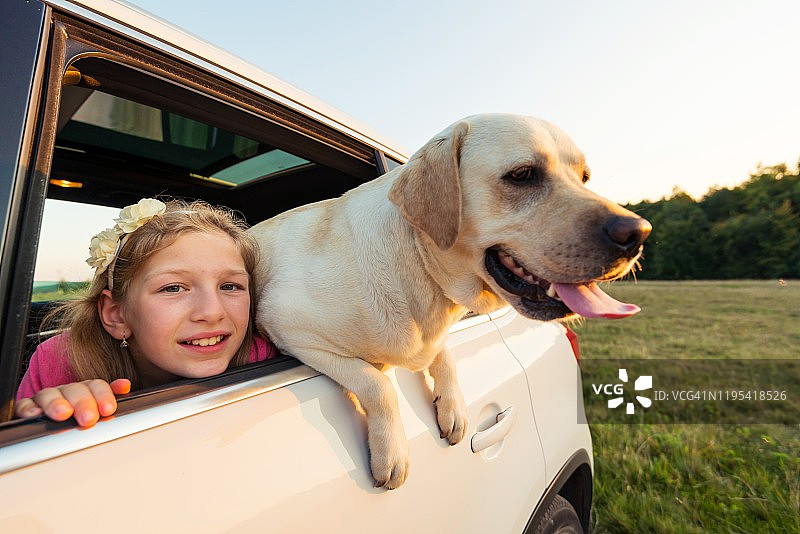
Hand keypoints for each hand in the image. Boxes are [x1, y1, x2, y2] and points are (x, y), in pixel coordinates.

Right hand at [15, 378, 130, 426]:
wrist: (54, 418)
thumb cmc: (79, 415)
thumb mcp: (97, 406)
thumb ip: (109, 397)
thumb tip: (124, 386)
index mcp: (85, 389)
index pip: (95, 386)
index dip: (103, 395)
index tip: (108, 409)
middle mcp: (66, 391)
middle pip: (74, 390)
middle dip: (83, 403)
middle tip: (89, 418)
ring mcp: (46, 398)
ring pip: (49, 394)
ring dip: (56, 403)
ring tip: (63, 413)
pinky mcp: (27, 407)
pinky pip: (25, 405)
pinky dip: (29, 408)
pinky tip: (35, 414)